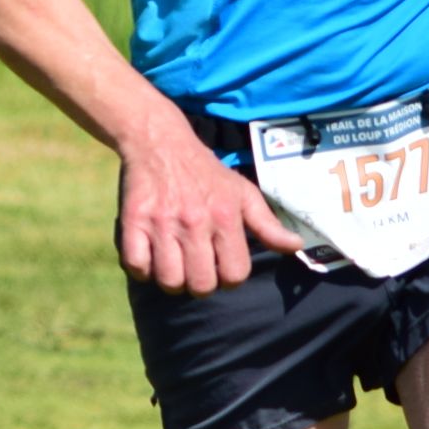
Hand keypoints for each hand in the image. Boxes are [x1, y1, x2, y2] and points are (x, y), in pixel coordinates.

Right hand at [116, 110, 304, 294]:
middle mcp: (195, 222)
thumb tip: (296, 246)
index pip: (235, 274)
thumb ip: (268, 224)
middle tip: (195, 271)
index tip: (220, 268)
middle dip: (200, 285)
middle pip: (201, 285)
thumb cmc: (206, 172)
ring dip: (172, 280)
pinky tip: (150, 258)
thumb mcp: (242, 192)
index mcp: (225, 217)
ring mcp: (162, 223)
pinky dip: (143, 269)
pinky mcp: (133, 221)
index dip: (229, 279)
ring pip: (169, 280)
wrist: (160, 143)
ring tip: (173, 267)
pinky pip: (136, 265)